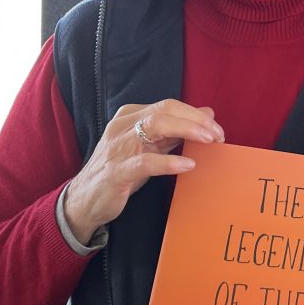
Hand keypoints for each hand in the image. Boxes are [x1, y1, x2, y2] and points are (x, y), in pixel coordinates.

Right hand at [63, 100, 223, 242]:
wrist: (85, 199)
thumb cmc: (121, 170)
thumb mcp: (150, 146)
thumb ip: (175, 130)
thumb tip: (207, 113)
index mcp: (130, 117)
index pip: (168, 105)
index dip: (195, 114)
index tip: (216, 128)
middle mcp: (123, 126)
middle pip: (165, 110)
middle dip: (196, 120)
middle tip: (218, 134)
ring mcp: (118, 147)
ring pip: (155, 126)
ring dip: (187, 130)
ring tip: (209, 141)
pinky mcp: (116, 171)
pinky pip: (145, 162)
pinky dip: (169, 162)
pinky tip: (188, 165)